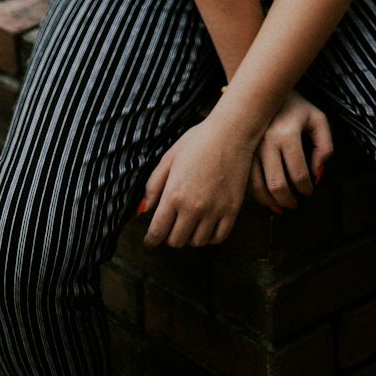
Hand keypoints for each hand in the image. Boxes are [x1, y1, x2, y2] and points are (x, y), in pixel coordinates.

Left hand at [140, 117, 253, 248]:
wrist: (231, 133)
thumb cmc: (198, 141)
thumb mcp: (169, 158)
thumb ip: (153, 185)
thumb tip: (144, 209)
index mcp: (174, 194)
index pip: (158, 231)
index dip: (151, 241)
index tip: (150, 242)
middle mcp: (193, 207)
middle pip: (176, 241)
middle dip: (169, 237)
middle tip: (170, 227)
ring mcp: (214, 211)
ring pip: (197, 242)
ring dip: (189, 236)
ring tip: (188, 224)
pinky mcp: (232, 210)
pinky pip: (218, 238)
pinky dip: (210, 237)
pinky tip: (206, 226)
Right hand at [248, 90, 332, 212]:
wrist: (263, 90)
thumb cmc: (294, 105)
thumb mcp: (317, 119)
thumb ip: (325, 146)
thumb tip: (317, 173)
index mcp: (286, 133)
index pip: (299, 174)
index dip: (307, 188)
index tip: (310, 190)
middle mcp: (265, 141)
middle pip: (277, 184)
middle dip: (289, 201)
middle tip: (296, 204)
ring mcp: (249, 146)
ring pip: (257, 186)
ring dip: (271, 202)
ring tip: (281, 205)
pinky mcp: (240, 150)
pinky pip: (246, 180)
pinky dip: (256, 193)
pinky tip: (266, 197)